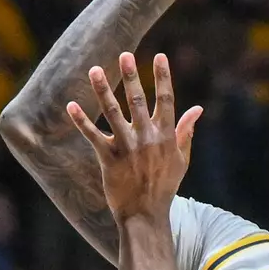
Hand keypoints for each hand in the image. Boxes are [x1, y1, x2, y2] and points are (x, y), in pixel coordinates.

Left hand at [67, 52, 200, 221]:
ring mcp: (127, 147)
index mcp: (166, 136)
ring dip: (103, 90)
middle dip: (131, 76)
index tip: (160, 56)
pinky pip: (93, 135)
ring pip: (113, 113)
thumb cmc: (165, 186)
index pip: (167, 100)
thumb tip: (197, 109)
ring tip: (94, 70)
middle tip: (124, 55)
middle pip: (138, 100)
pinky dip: (82, 121)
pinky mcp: (108, 159)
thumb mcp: (182, 158)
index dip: (163, 77)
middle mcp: (147, 138)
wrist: (146, 214)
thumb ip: (186, 131)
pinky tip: (71, 106)